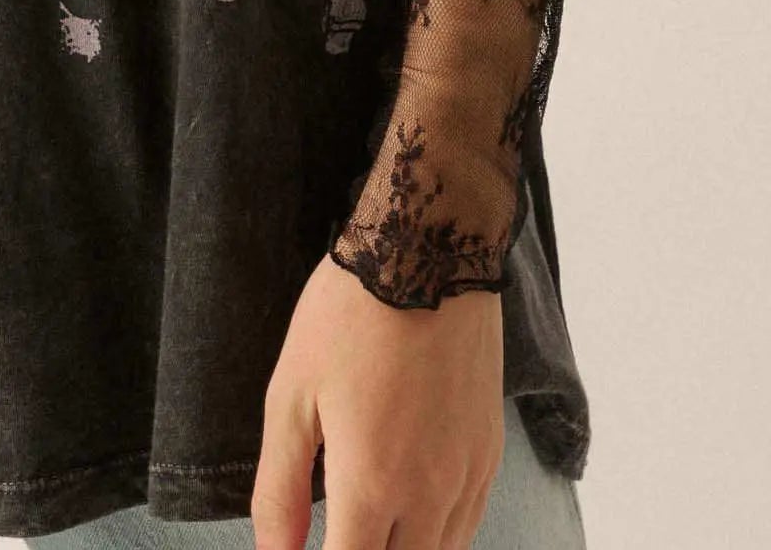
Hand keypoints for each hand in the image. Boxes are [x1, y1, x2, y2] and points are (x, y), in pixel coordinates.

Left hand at [252, 255, 503, 549]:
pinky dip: (435, 541)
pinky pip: (467, 528)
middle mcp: (429, 496)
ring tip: (365, 532)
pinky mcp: (490, 453)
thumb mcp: (292, 395)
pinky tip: (408, 522)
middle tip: (335, 534)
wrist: (429, 250)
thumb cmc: (349, 315)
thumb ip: (280, 489)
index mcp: (372, 486)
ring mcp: (467, 477)